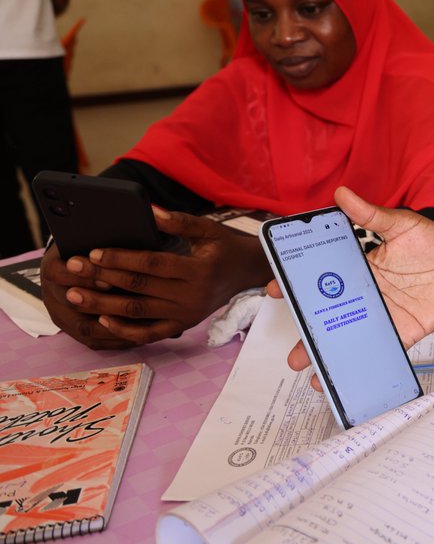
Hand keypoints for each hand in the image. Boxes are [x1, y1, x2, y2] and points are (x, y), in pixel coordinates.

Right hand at [40, 243, 134, 348]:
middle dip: (100, 306)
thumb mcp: (94, 238)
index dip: (84, 278)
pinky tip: (139, 336)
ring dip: (111, 327)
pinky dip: (115, 340)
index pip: (58, 273)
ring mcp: (61, 314)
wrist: (79, 264)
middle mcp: (51, 292)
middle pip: (70, 304)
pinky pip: (94, 341)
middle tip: (129, 306)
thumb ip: (109, 240)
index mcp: (52, 266)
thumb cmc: (94, 249)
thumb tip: (142, 226)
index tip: (109, 280)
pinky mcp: (74, 330)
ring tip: (139, 324)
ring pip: (83, 327)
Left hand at [54, 208, 272, 346]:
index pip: (152, 264)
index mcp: (199, 270)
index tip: (93, 252)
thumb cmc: (226, 247)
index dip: (121, 258)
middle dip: (102, 278)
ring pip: (138, 311)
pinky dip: (125, 330)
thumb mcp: (208, 229)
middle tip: (73, 269)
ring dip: (103, 304)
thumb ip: (179, 221)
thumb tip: (148, 210)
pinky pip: (149, 333)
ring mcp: (186, 314)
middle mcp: (192, 296)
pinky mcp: (183, 325)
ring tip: (75, 295)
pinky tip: (103, 319)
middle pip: (139, 288)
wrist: (249, 273)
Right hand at [277, 186, 433, 373]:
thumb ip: (372, 215)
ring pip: (348, 334)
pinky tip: (345, 371)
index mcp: (360, 267)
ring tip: (306, 366)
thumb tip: (342, 194)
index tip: (276, 289)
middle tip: (289, 344)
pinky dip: (363, 359)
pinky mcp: (402, 331)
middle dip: (307, 329)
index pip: (322, 276)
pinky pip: (379, 347)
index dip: (297, 283)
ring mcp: (382, 314)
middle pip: (329, 313)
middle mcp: (366, 293)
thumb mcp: (402, 224)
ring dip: (327, 351)